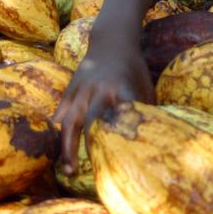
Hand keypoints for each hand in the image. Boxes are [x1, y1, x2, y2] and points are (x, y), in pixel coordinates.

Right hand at [53, 30, 154, 174]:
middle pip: (91, 123)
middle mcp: (99, 90)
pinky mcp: (71, 89)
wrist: (112, 41)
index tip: (119, 157)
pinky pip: (62, 112)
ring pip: (70, 121)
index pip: (120, 117)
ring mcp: (82, 90)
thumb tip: (154, 136)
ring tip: (68, 169)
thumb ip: (147, 109)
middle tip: (90, 172)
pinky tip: (58, 149)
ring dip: (67, 147)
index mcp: (122, 89)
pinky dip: (60, 131)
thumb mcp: (146, 85)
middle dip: (90, 148)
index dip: (119, 136)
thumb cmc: (134, 68)